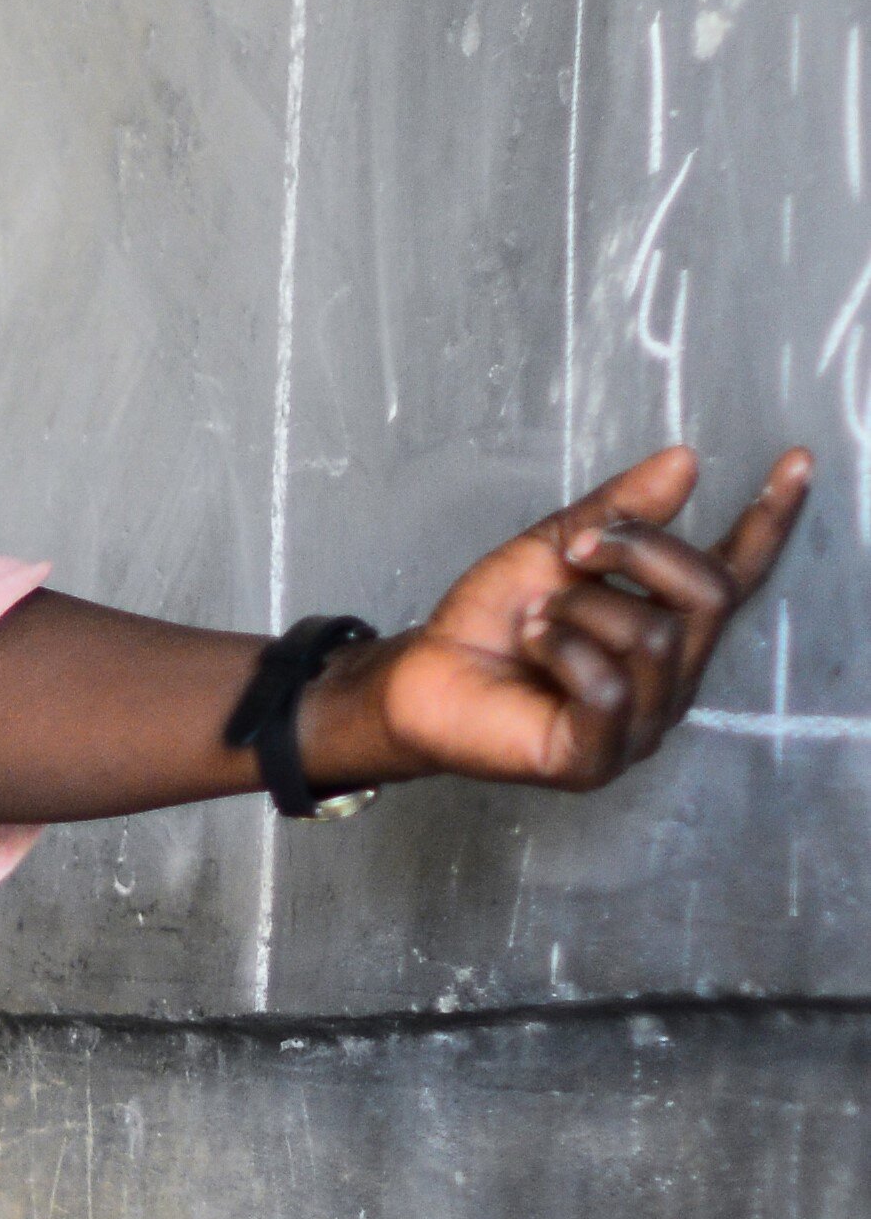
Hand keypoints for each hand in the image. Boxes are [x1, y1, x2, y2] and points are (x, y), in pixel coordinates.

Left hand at [322, 445, 816, 792]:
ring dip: (577, 609)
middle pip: (704, 595)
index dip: (769, 521)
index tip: (796, 461)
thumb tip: (685, 461)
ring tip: (535, 621)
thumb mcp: (552, 549)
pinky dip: (558, 649)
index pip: (733, 574)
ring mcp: (641, 724)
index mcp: (668, 627)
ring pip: (653, 638)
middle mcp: (671, 679)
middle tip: (575, 551)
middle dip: (637, 553)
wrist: (420, 674)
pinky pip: (606, 687)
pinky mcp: (599, 757)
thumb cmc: (488, 620)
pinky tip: (531, 648)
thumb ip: (619, 512)